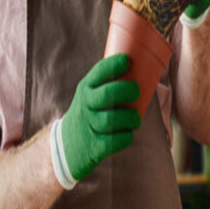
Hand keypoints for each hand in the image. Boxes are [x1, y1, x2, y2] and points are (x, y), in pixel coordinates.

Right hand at [61, 53, 140, 181]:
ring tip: (135, 119)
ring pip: (111, 119)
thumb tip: (143, 66)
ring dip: (130, 118)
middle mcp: (85, 105)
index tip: (127, 61)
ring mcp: (87, 126)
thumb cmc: (89, 112)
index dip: (114, 64)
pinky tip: (128, 134)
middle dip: (127, 90)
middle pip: (107, 94)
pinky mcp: (93, 147)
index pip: (99, 72)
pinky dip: (125, 137)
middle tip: (136, 92)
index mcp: (86, 88)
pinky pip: (112, 141)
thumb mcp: (90, 93)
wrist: (66, 145)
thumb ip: (109, 82)